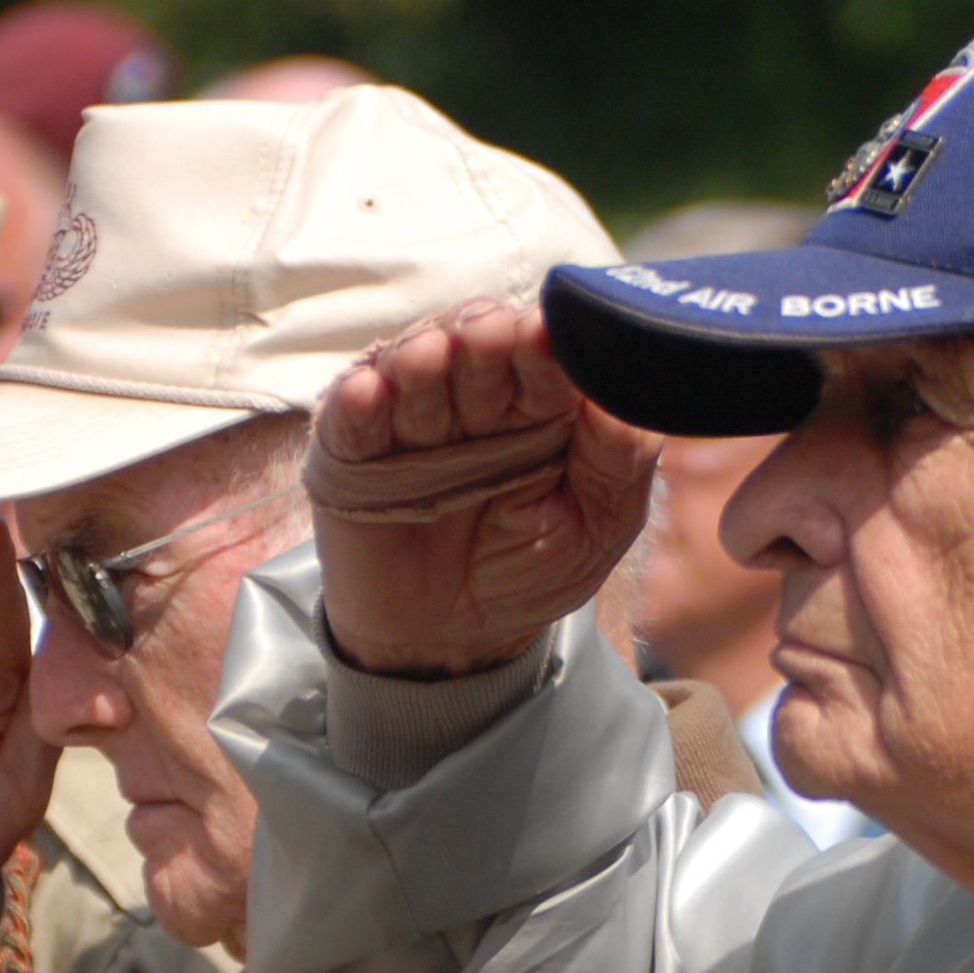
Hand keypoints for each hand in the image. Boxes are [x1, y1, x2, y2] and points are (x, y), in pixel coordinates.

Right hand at [312, 300, 660, 679]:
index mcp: (539, 402)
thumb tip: (622, 394)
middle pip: (476, 354)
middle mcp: (473, 398)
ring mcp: (409, 421)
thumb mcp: (597, 525)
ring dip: (418, 361)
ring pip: (412, 377)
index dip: (545, 344)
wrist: (453, 639)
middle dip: (483, 342)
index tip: (547, 335)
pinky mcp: (351, 454)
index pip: (543, 358)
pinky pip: (350, 423)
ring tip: (426, 357)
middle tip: (489, 333)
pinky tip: (366, 393)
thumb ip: (617, 459)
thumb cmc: (531, 568)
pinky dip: (356, 406)